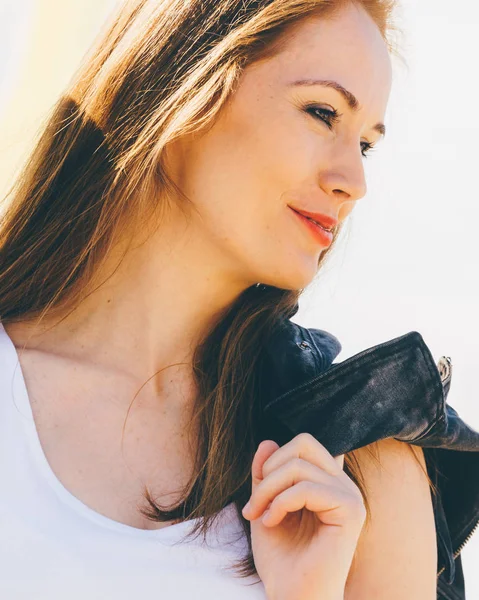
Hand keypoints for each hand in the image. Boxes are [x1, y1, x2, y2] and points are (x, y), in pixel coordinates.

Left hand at [242, 433, 365, 599]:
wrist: (292, 597)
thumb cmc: (281, 558)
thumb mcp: (265, 505)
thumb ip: (266, 474)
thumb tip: (267, 442)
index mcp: (327, 481)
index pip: (303, 444)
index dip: (274, 460)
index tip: (258, 494)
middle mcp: (343, 484)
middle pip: (303, 443)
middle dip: (271, 468)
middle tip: (255, 503)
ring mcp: (350, 496)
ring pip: (300, 465)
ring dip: (268, 489)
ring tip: (259, 515)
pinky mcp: (350, 512)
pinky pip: (307, 488)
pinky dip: (280, 503)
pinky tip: (271, 522)